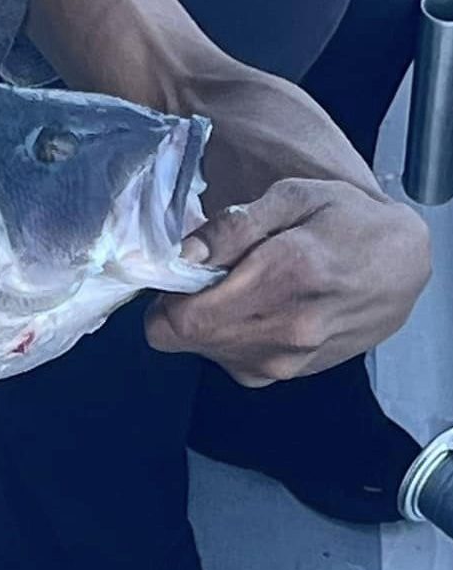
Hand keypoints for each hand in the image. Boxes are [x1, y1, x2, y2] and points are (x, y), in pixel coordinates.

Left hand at [144, 178, 430, 385]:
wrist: (406, 264)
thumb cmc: (348, 221)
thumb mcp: (292, 197)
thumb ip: (234, 225)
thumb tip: (185, 252)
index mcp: (281, 278)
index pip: (183, 320)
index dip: (163, 295)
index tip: (173, 270)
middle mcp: (285, 331)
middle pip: (186, 340)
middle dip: (179, 306)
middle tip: (203, 274)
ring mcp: (291, 360)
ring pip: (206, 352)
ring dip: (206, 321)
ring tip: (237, 286)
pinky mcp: (295, 372)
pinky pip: (235, 362)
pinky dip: (230, 336)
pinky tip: (255, 306)